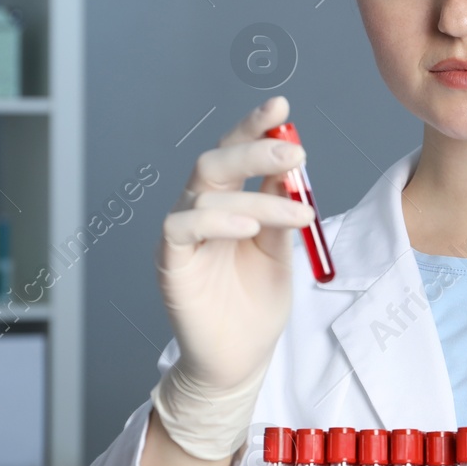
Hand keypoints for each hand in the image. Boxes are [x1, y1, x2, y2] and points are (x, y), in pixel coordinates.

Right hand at [151, 96, 317, 457]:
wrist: (241, 359)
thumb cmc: (257, 303)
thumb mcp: (280, 250)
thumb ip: (281, 210)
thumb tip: (290, 167)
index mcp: (227, 201)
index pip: (236, 152)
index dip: (254, 127)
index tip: (281, 106)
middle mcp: (199, 210)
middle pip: (215, 162)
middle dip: (255, 149)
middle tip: (296, 153)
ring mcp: (181, 235)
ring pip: (205, 193)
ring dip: (255, 196)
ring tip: (296, 212)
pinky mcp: (170, 261)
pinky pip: (182, 227)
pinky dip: (216, 220)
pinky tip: (248, 227)